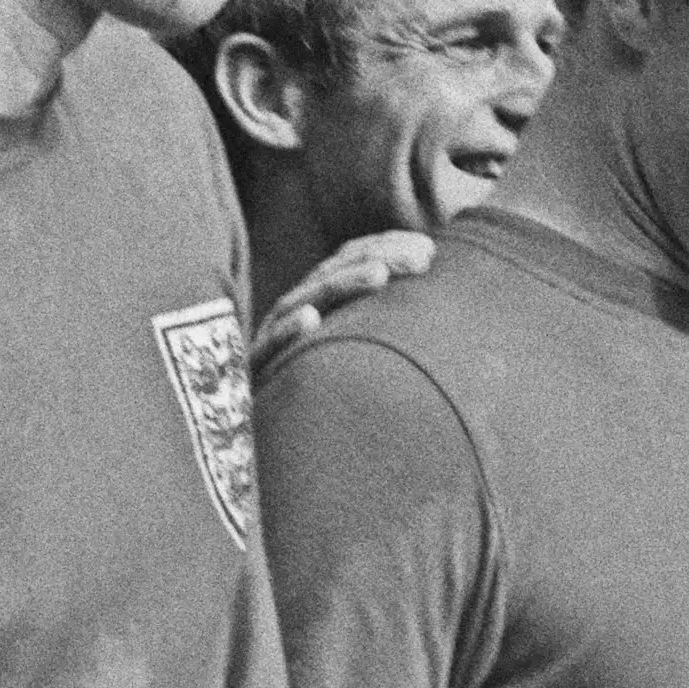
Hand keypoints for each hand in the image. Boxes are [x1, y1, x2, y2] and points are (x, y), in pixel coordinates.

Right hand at [250, 231, 436, 379]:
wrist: (271, 439)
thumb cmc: (323, 389)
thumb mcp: (357, 348)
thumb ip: (385, 321)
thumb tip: (434, 289)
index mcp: (318, 300)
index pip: (350, 260)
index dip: (387, 247)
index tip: (429, 249)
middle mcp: (293, 311)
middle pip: (333, 273)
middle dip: (377, 259)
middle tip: (421, 259)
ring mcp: (271, 338)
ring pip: (305, 300)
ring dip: (341, 284)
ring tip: (379, 276)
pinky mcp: (254, 369)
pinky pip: (268, 348)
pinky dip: (288, 330)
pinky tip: (310, 321)